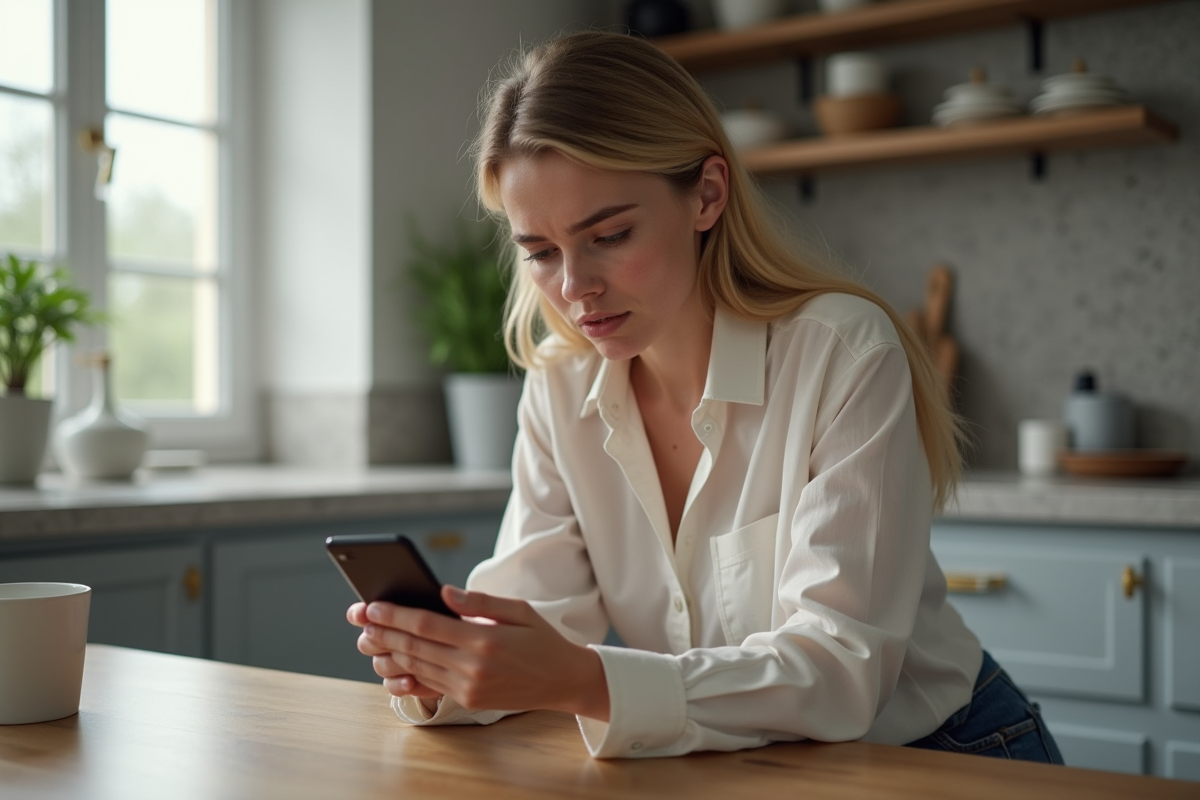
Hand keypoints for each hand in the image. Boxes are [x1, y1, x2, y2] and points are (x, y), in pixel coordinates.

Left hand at [354, 586, 609, 720]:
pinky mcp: (468, 700)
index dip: (396, 615)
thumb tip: (445, 591)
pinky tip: (390, 669)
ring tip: (368, 639)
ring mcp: (468, 687)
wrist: (562, 681)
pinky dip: (406, 677)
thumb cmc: (541, 640)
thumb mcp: (519, 611)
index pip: (428, 625)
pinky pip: (429, 687)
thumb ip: (480, 602)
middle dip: (383, 631)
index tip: (373, 606)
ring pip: (417, 667)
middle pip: (415, 647)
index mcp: (484, 640)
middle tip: (360, 619)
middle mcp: (472, 667)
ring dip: (389, 653)